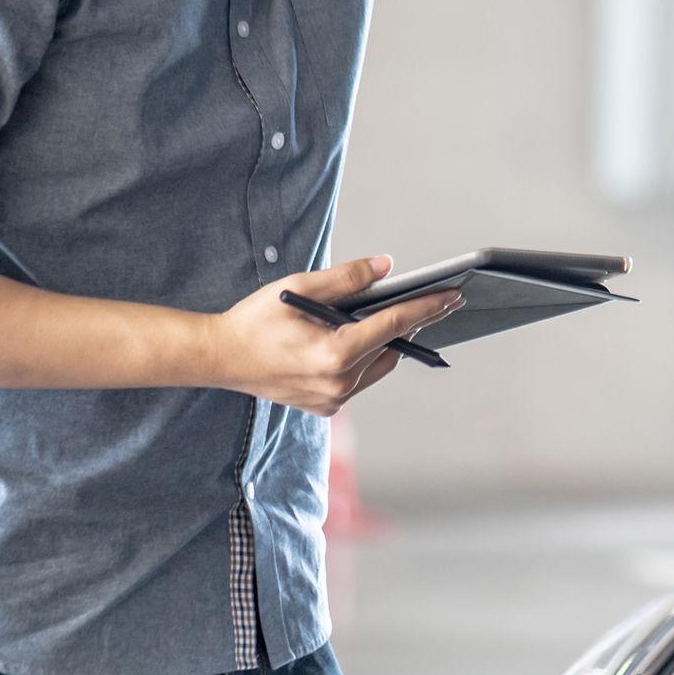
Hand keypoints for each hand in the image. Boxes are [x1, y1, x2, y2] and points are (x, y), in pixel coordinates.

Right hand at [203, 254, 463, 416]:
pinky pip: (359, 380)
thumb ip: (347, 277)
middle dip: (412, 324)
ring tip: (404, 317)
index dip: (427, 308)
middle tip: (436, 302)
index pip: (395, 325)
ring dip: (389, 343)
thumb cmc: (255, 320)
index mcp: (334, 354)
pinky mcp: (326, 407)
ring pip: (379, 366)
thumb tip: (387, 267)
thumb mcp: (299, 286)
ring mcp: (332, 400)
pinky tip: (365, 339)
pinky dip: (365, 360)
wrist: (220, 358)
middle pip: (391, 348)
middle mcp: (338, 384)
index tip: (453, 296)